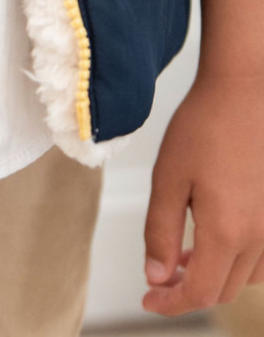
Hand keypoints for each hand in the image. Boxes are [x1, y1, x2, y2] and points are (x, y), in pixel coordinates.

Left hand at [143, 71, 263, 314]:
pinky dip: (234, 262)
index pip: (199, 292)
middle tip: (156, 279)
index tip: (148, 301)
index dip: (170, 304)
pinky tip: (212, 240)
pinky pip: (261, 258)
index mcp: (227, 232)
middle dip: (187, 292)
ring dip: (211, 277)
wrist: (245, 96)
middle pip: (222, 290)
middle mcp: (259, 238)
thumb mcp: (168, 178)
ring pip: (243, 277)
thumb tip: (156, 275)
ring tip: (179, 258)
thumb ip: (161, 231)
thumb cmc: (204, 128)